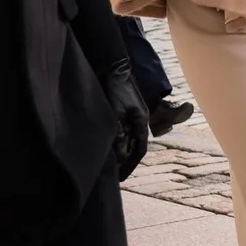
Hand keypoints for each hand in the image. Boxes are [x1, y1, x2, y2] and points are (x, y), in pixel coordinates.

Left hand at [102, 58, 149, 179]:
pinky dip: (113, 142)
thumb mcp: (115, 112)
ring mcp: (129, 116)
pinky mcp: (120, 111)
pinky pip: (118, 132)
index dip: (131, 164)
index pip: (139, 149)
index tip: (121, 177)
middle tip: (113, 175)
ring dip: (118, 152)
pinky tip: (104, 148)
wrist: (111, 67)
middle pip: (132, 146)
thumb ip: (117, 133)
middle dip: (124, 161)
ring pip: (125, 140)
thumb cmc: (115, 87)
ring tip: (107, 165)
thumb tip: (119, 154)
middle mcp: (137, 120)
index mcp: (141, 120)